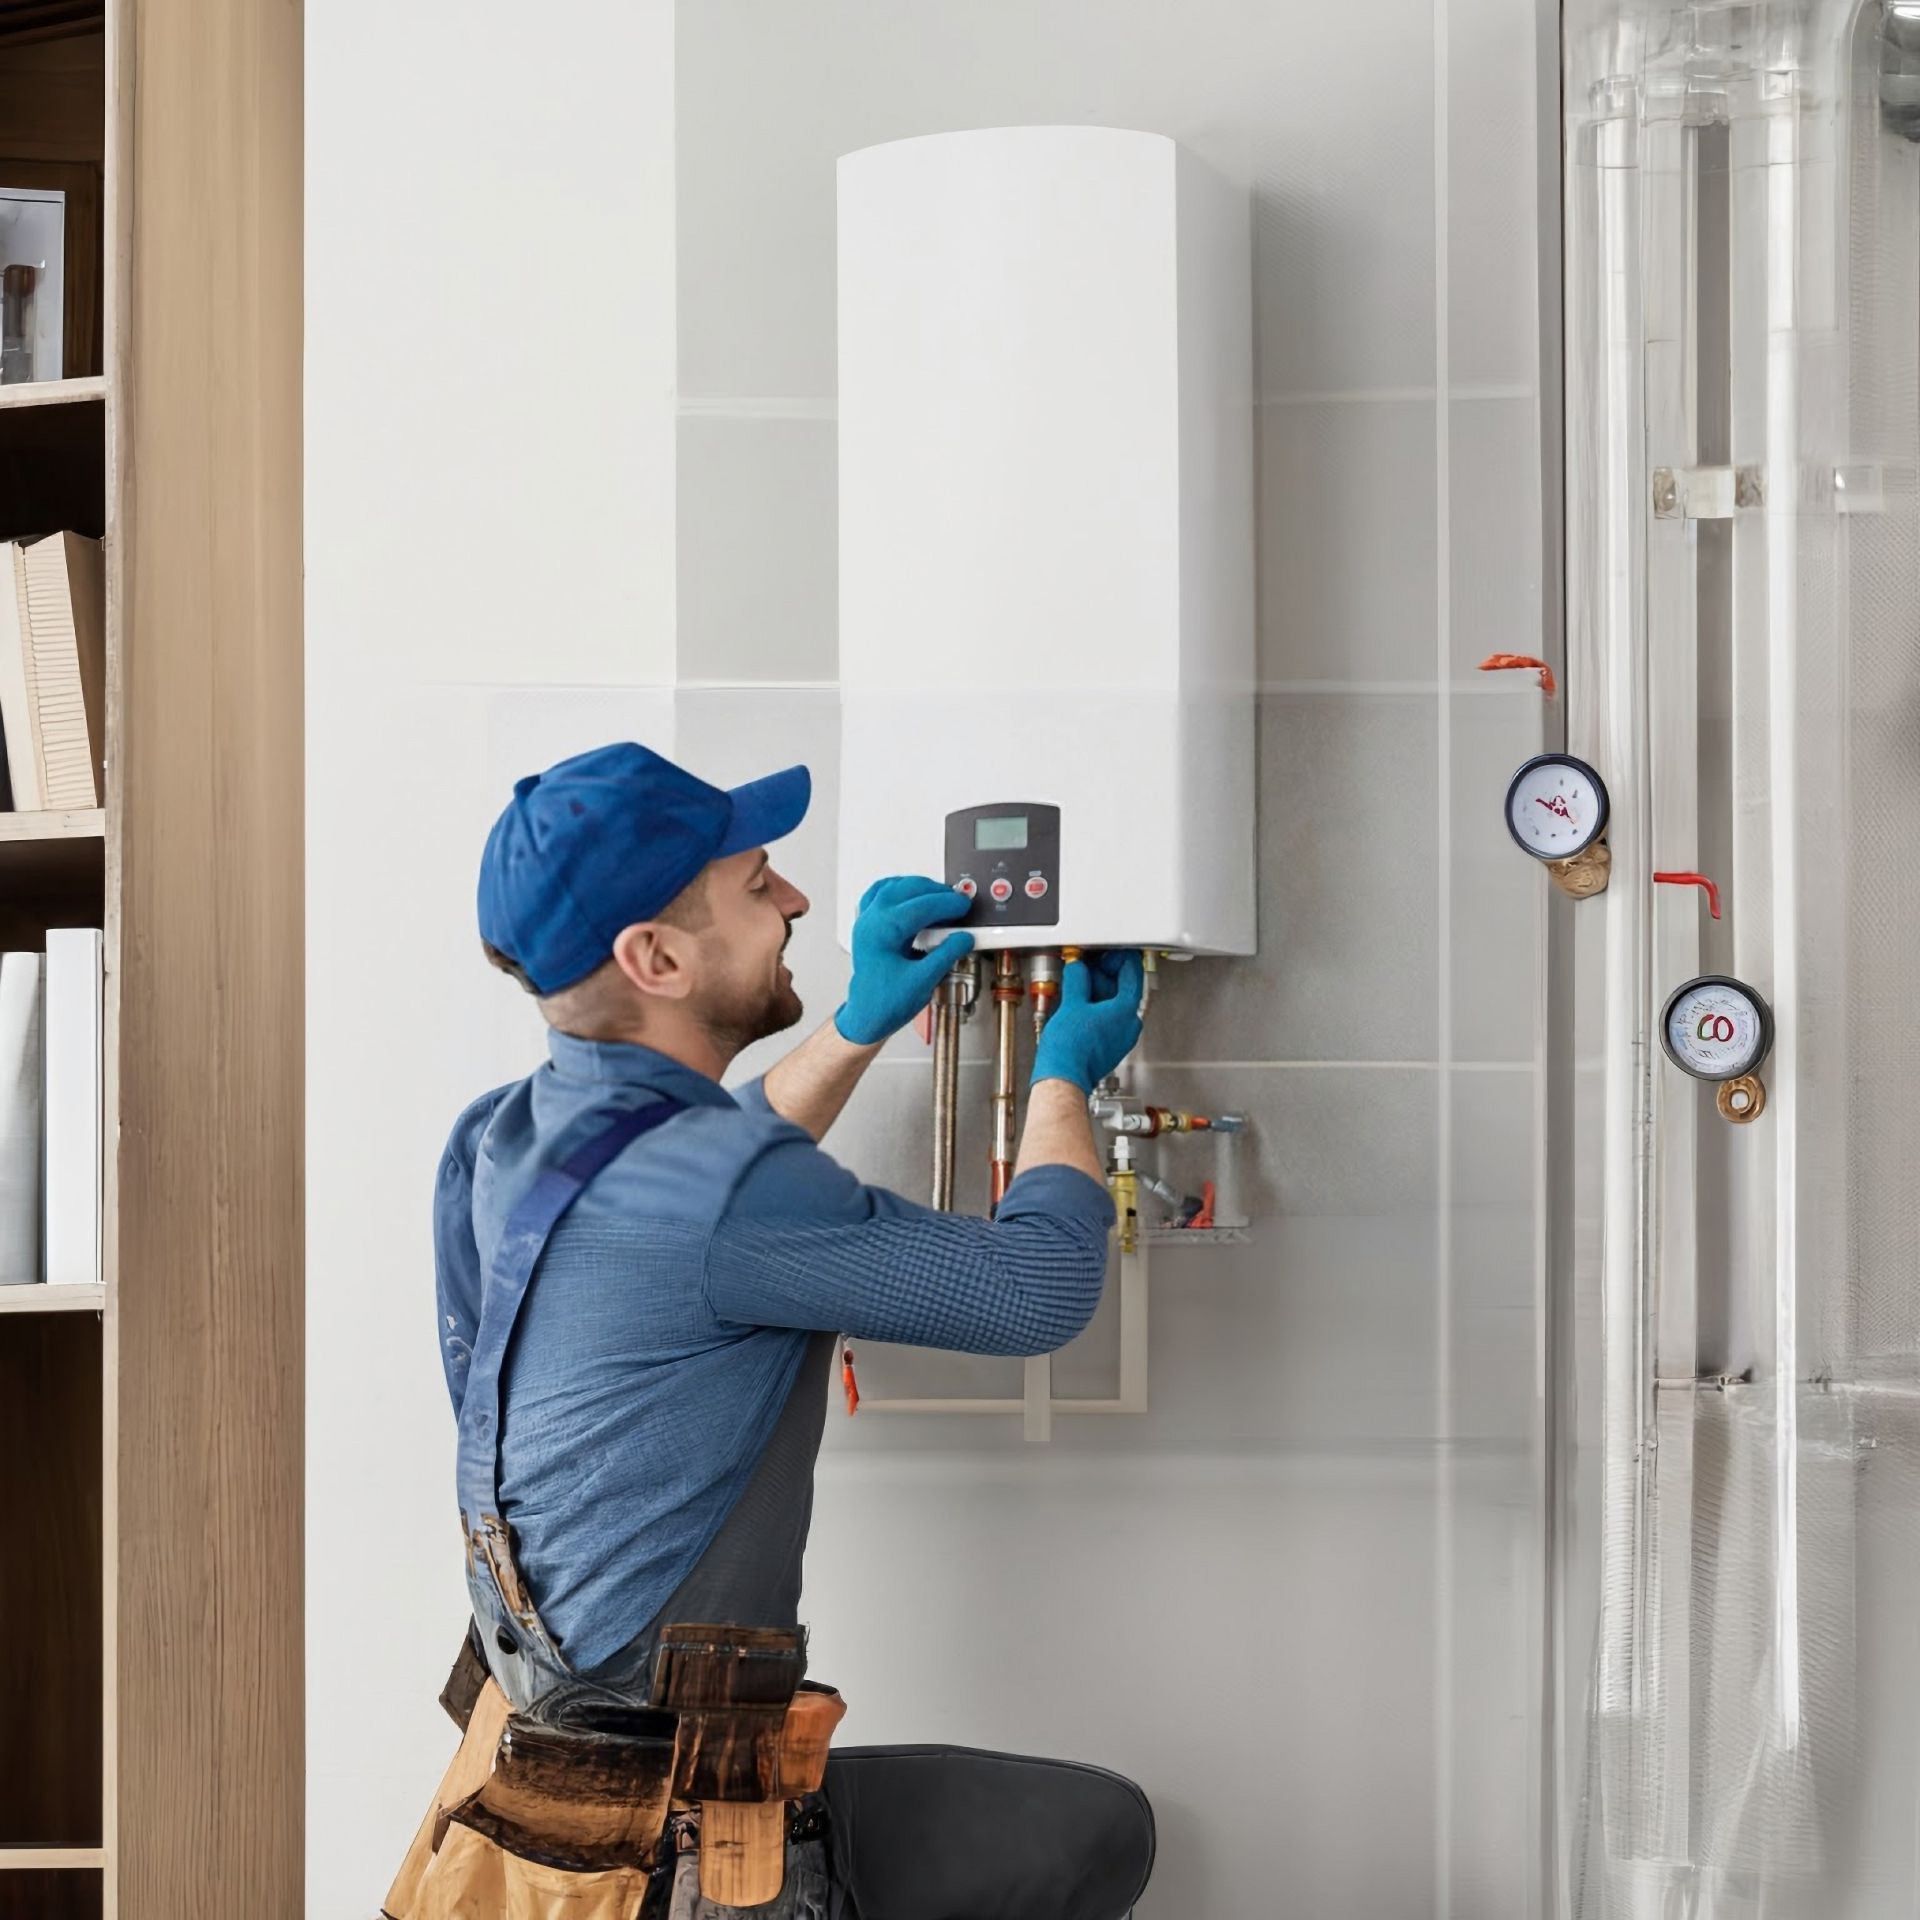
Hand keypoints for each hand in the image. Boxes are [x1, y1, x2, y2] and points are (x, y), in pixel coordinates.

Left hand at [834, 875, 974, 1045]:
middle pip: (907, 890)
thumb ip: (946, 956)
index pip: (920, 905)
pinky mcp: (868, 925)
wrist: (867, 1016)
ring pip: (893, 886)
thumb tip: (964, 938)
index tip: (964, 905)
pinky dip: (899, 889)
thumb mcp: (923, 982)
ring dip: (919, 887)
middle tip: (958, 901)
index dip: (947, 903)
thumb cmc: (886, 1003)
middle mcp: (870, 921)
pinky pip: (881, 893)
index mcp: (881, 932)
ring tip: (941, 897)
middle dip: (936, 892)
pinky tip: (913, 894)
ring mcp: (866, 921)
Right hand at [1031, 951, 1144, 1093]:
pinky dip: (1098, 1008)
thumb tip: (1078, 968)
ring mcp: (1123, 1037)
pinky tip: (1079, 1007)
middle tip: (1086, 969)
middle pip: (1125, 988)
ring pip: (1117, 1004)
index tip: (1104, 955)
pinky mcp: (1112, 1046)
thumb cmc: (1069, 1048)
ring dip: (1100, 992)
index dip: (1118, 958)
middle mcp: (1130, 1024)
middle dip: (1105, 975)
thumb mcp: (1071, 1002)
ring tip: (1078, 989)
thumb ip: (1078, 978)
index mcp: (1126, 1010)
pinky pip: (1111, 1019)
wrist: (1063, 1077)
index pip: (1132, 972)